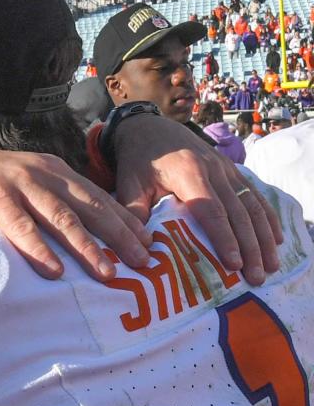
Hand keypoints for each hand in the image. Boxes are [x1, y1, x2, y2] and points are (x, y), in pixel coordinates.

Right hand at [0, 148, 151, 280]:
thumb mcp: (23, 185)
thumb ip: (51, 200)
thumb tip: (84, 232)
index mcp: (53, 170)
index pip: (98, 197)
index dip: (126, 220)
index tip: (151, 245)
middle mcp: (41, 172)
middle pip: (89, 206)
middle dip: (120, 235)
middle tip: (145, 261)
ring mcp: (17, 184)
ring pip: (61, 217)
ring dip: (87, 247)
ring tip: (108, 273)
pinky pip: (20, 227)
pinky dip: (39, 249)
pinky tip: (54, 270)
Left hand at [113, 114, 281, 285]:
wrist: (149, 128)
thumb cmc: (137, 162)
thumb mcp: (128, 185)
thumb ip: (133, 213)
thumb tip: (139, 247)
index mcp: (188, 173)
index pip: (211, 210)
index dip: (224, 238)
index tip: (234, 264)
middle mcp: (214, 170)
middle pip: (238, 212)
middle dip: (250, 247)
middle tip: (257, 277)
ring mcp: (227, 169)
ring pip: (252, 205)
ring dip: (264, 237)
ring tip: (271, 266)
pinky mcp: (233, 170)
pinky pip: (255, 196)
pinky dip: (268, 219)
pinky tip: (277, 240)